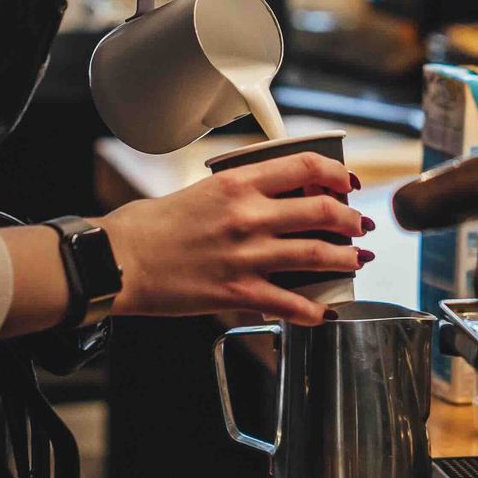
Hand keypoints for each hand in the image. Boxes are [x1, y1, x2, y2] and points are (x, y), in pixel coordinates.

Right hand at [100, 152, 372, 324]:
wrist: (117, 261)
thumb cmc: (147, 227)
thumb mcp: (198, 190)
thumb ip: (238, 192)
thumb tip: (272, 197)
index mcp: (236, 183)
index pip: (305, 165)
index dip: (338, 174)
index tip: (349, 184)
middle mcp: (248, 216)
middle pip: (322, 210)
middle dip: (351, 220)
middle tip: (360, 226)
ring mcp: (246, 256)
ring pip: (317, 255)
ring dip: (346, 259)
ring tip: (356, 261)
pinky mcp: (238, 293)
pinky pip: (291, 303)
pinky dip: (315, 310)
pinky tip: (325, 312)